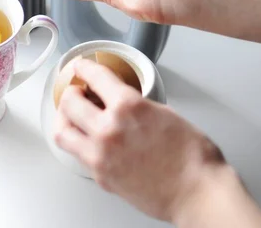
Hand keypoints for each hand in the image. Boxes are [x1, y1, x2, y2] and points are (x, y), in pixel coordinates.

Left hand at [55, 59, 227, 223]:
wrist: (197, 192)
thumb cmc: (191, 155)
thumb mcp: (163, 112)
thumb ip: (135, 103)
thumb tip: (119, 100)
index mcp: (128, 106)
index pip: (94, 77)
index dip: (84, 68)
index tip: (80, 67)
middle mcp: (109, 129)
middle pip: (70, 102)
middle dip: (71, 92)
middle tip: (76, 91)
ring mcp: (101, 155)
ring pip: (63, 131)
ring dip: (64, 119)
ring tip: (72, 116)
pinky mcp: (101, 176)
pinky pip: (77, 154)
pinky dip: (78, 142)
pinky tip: (87, 138)